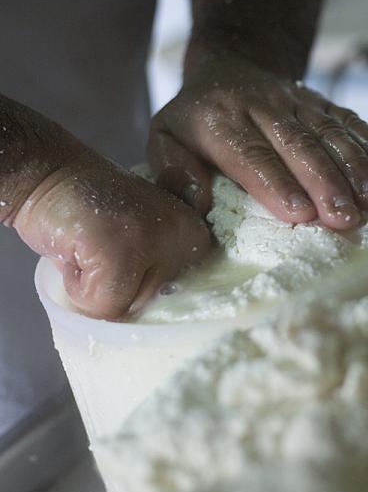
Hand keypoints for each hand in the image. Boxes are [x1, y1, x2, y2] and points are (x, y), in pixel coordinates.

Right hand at [14, 149, 209, 319]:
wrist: (48, 174)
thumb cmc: (91, 211)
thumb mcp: (142, 237)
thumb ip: (158, 267)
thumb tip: (158, 317)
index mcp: (195, 234)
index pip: (185, 294)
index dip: (143, 284)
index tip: (125, 255)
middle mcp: (186, 235)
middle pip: (154, 303)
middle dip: (119, 286)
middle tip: (101, 248)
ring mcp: (157, 243)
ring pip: (129, 306)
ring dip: (98, 287)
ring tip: (90, 248)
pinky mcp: (122, 255)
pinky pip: (103, 306)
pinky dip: (78, 288)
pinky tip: (77, 251)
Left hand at [149, 54, 367, 229]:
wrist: (229, 67)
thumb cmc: (195, 120)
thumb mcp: (165, 138)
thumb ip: (173, 172)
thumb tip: (196, 205)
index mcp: (219, 120)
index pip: (252, 154)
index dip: (278, 183)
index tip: (302, 214)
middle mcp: (262, 107)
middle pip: (299, 146)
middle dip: (327, 183)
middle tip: (348, 218)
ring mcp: (297, 102)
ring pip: (330, 133)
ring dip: (358, 168)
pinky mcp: (320, 103)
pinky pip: (350, 120)